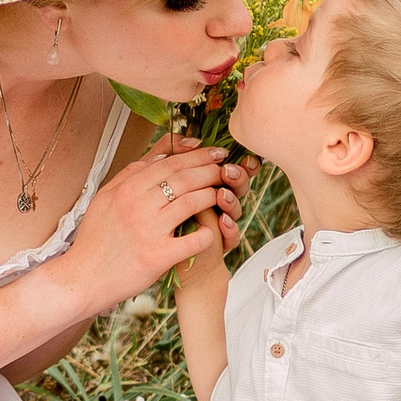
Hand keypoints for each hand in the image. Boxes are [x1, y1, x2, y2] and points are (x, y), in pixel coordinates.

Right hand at [54, 141, 233, 313]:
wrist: (82, 279)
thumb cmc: (94, 240)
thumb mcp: (105, 198)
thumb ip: (131, 174)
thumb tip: (160, 154)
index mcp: (126, 188)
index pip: (169, 162)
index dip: (197, 155)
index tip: (214, 152)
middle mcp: (137, 205)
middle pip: (184, 178)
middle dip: (211, 170)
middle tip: (226, 168)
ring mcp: (149, 230)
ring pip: (193, 203)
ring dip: (213, 196)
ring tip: (224, 194)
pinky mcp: (158, 256)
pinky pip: (194, 239)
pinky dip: (208, 232)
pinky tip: (213, 230)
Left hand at [174, 149, 255, 295]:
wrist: (164, 259)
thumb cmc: (164, 223)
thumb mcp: (164, 190)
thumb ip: (173, 163)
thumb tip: (187, 141)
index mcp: (206, 184)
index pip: (223, 165)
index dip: (224, 158)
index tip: (223, 150)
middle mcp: (217, 201)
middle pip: (237, 182)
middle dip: (234, 175)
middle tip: (226, 171)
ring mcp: (220, 222)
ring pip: (236, 206)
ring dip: (232, 200)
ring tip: (222, 195)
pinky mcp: (219, 244)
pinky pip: (232, 235)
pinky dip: (229, 230)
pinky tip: (224, 224)